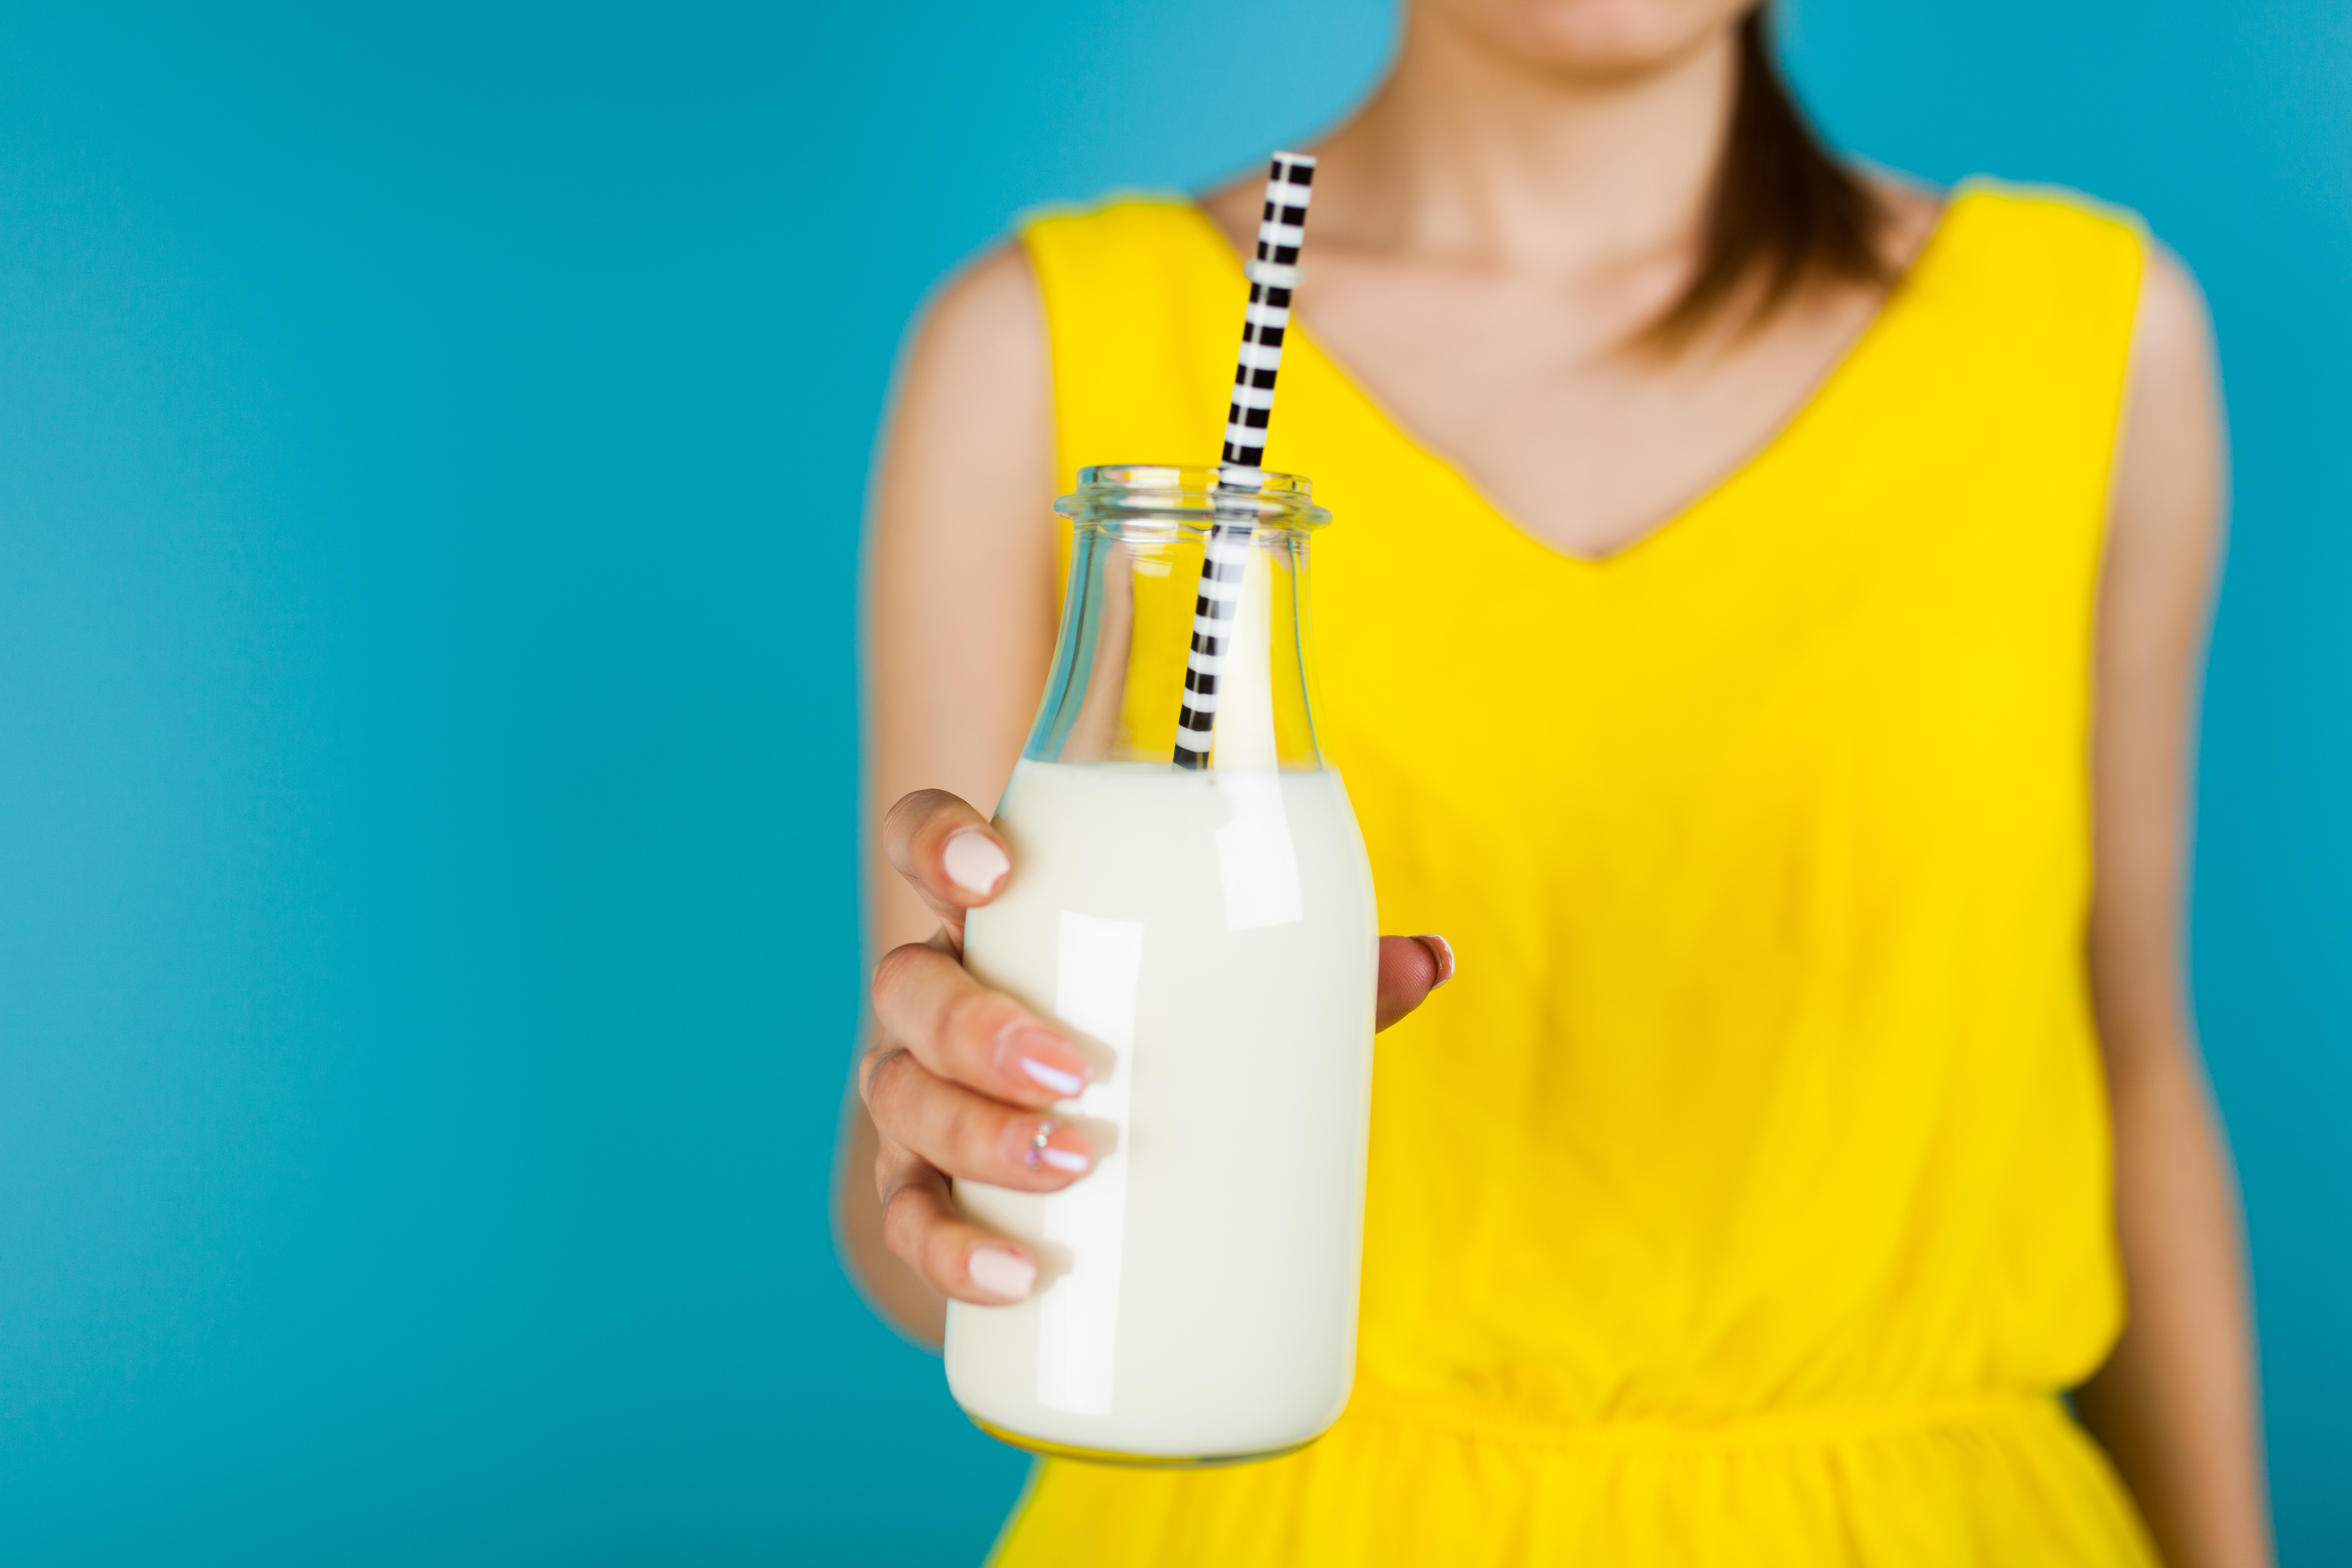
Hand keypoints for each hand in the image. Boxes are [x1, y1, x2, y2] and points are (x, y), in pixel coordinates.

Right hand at [860, 788, 1455, 1307]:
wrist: (1089, 1164)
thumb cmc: (1162, 1031)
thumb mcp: (1235, 990)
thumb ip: (1324, 970)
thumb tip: (1434, 960)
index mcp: (998, 920)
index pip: (926, 843)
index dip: (936, 841)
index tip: (997, 871)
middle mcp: (936, 998)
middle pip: (909, 987)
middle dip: (978, 1026)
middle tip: (1077, 1072)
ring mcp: (920, 1097)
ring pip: (902, 1099)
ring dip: (975, 1133)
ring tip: (1071, 1166)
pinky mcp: (924, 1193)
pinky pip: (908, 1220)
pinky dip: (952, 1250)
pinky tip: (1016, 1277)